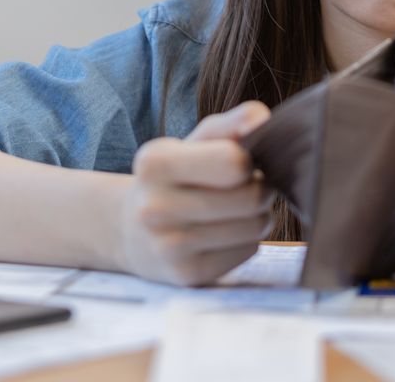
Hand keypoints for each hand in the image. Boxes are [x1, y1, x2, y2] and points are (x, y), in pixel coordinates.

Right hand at [118, 101, 273, 285]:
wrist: (132, 231)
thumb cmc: (176, 177)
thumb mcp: (194, 142)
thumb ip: (230, 125)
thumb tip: (262, 119)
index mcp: (155, 163)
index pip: (234, 162)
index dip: (249, 160)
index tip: (240, 161)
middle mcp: (155, 207)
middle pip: (251, 197)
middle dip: (261, 188)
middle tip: (250, 186)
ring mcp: (168, 247)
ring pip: (255, 227)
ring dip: (259, 215)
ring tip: (239, 210)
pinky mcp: (186, 275)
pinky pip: (249, 251)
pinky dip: (247, 240)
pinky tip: (225, 233)